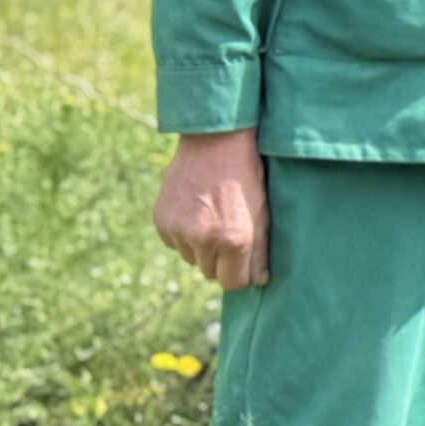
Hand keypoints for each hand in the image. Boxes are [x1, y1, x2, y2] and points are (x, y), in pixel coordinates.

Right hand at [153, 129, 270, 289]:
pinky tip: (196, 211)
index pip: (233, 283)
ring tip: (213, 218)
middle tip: (230, 232)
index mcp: (235, 239)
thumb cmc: (247, 176)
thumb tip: (258, 281)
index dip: (241, 274)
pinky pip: (175, 243)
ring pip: (192, 259)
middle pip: (211, 273)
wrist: (215, 142)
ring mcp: (179, 230)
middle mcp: (203, 240)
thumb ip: (260, 252)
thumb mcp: (263, 213)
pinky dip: (184, 235)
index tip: (245, 262)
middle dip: (222, 260)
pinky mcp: (162, 221)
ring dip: (202, 248)